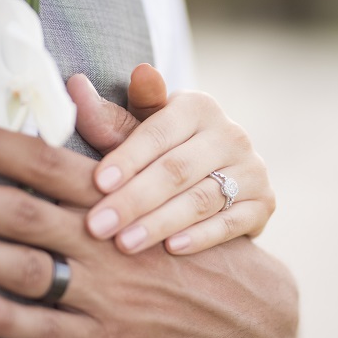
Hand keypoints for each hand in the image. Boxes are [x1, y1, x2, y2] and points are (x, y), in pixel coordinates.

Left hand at [0, 119, 297, 337]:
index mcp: (118, 197)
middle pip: (25, 212)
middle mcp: (107, 242)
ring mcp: (107, 296)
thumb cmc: (189, 232)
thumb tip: (75, 85)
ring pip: (28, 269)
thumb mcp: (166, 180)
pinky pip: (47, 330)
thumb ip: (117, 135)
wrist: (241, 311)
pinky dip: (3, 317)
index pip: (45, 162)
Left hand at [77, 67, 275, 254]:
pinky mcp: (264, 201)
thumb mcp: (141, 133)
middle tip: (98, 226)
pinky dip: (202, 236)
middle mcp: (230, 133)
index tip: (96, 184)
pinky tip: (172, 250)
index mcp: (197, 106)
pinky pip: (232, 222)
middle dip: (134, 199)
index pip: (158, 132)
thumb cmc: (165, 152)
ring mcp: (252, 168)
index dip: (127, 158)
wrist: (221, 179)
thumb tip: (73, 87)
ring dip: (161, 222)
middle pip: (177, 169)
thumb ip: (111, 120)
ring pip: (202, 198)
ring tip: (125, 244)